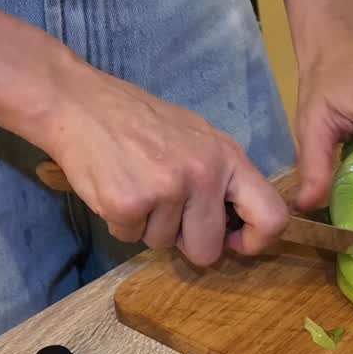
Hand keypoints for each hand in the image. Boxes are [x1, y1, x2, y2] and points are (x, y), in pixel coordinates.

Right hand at [37, 63, 286, 265]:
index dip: (256, 241)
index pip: (272, 215)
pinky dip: (121, 222)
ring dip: (148, 225)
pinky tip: (116, 187)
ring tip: (136, 184)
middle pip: (208, 250)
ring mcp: (166, 189)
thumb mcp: (197, 138)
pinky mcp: (128, 204)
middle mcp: (203, 174)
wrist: (81, 104)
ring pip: (163, 245)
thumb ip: (221, 178)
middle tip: (166, 211)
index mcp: (228, 157)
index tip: (234, 242)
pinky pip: (130, 238)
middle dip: (186, 242)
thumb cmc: (140, 121)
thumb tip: (238, 226)